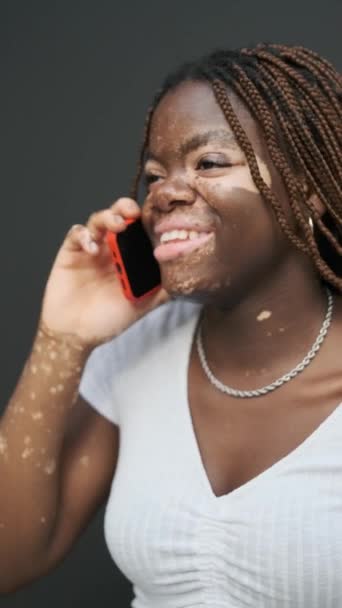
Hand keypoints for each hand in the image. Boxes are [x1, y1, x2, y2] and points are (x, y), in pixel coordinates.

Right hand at [39, 198, 168, 346]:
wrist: (77, 334)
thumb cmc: (108, 319)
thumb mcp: (142, 305)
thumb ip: (162, 290)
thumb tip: (187, 279)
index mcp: (129, 256)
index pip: (139, 229)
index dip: (146, 220)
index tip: (155, 219)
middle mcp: (111, 248)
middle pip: (119, 216)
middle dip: (126, 209)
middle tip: (134, 213)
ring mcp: (91, 248)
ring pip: (99, 220)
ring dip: (108, 217)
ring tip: (117, 225)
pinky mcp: (71, 252)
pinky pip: (77, 234)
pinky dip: (85, 236)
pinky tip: (92, 249)